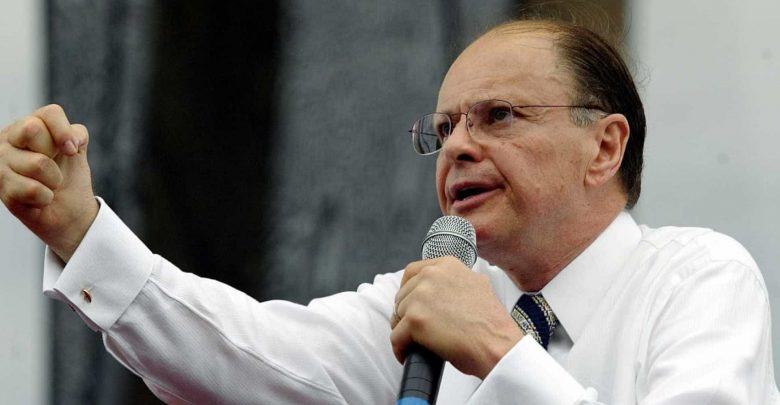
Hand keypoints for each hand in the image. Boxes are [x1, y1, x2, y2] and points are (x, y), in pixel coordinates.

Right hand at [0, 104, 97, 260]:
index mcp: (28, 125)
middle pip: (32, 130)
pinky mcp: (1, 188)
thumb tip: (72, 140)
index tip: (72, 150)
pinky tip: (38, 199)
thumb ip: (76, 134)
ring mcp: (0, 163)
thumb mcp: (77, 150)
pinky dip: (45, 198)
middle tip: (53, 168)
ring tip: (47, 185)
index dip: (64, 132)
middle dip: (54, 154)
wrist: (68, 211)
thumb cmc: (69, 176)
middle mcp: (7, 139)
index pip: (49, 113)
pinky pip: (33, 189)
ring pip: (37, 163)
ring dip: (53, 180)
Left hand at [390, 256, 523, 378]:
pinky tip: (410, 355)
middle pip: (403, 295)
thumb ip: (455, 280)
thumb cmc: (491, 324)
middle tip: (417, 330)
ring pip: (398, 315)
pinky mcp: (415, 320)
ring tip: (417, 343)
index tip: (413, 305)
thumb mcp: (478, 285)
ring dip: (405, 331)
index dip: (410, 291)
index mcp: (446, 265)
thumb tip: (441, 286)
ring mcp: (421, 297)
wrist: (498, 345)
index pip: (412, 272)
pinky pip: (396, 337)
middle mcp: (431, 275)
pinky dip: (401, 349)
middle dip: (407, 313)